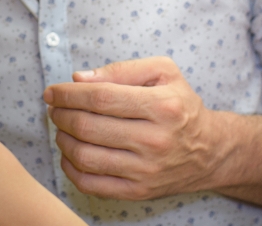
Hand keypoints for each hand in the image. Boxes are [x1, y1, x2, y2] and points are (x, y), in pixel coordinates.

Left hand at [42, 57, 222, 200]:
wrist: (209, 151)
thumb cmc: (180, 105)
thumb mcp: (164, 73)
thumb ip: (122, 70)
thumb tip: (80, 78)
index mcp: (162, 106)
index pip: (101, 98)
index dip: (69, 94)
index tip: (52, 92)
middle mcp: (155, 140)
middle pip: (89, 127)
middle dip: (61, 115)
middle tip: (54, 108)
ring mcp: (146, 170)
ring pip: (86, 156)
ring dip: (62, 140)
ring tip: (61, 128)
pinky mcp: (138, 191)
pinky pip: (91, 184)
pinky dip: (70, 168)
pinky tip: (69, 154)